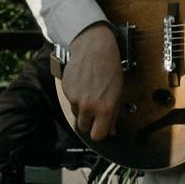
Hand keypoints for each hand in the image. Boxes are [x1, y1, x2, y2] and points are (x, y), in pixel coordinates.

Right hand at [59, 22, 125, 141]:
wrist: (93, 48)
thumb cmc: (110, 67)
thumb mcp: (118, 91)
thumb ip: (114, 113)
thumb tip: (111, 130)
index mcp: (105, 108)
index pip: (98, 135)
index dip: (100, 132)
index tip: (102, 128)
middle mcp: (88, 106)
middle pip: (84, 129)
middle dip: (90, 123)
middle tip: (97, 112)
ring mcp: (75, 99)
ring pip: (77, 115)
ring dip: (83, 110)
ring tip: (91, 94)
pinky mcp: (66, 92)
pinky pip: (71, 103)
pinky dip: (76, 98)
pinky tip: (84, 87)